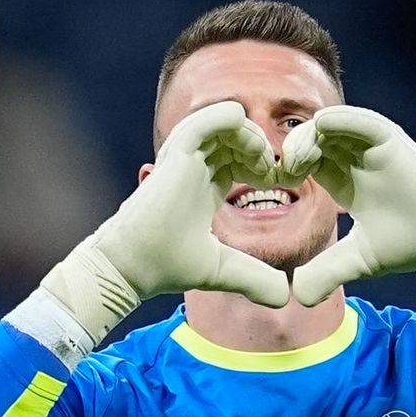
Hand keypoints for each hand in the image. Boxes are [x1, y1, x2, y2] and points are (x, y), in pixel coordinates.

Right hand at [43, 102, 289, 343]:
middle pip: (234, 139)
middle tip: (274, 172)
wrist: (131, 267)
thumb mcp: (222, 270)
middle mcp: (194, 168)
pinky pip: (205, 121)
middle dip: (260, 148)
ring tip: (263, 161)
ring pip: (223, 125)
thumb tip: (284, 297)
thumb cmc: (166, 265)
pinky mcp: (176, 155)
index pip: (238, 160)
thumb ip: (254, 278)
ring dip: (250, 135)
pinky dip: (228, 119)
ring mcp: (184, 158)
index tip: (277, 184)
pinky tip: (249, 139)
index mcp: (204, 186)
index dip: (262, 166)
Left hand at [279, 106, 415, 310]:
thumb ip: (326, 273)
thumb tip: (296, 298)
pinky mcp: (387, 137)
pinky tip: (319, 133)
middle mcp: (353, 157)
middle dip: (290, 153)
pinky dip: (336, 121)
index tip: (273, 188)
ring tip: (297, 164)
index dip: (284, 170)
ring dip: (305, 139)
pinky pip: (356, 120)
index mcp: (342, 178)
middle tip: (282, 175)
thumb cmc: (408, 244)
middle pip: (308, 140)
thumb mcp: (358, 260)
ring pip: (326, 126)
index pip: (303, 161)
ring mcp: (369, 144)